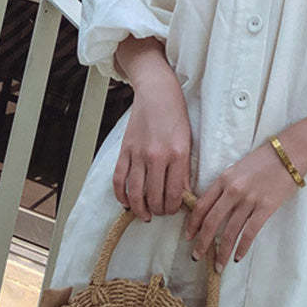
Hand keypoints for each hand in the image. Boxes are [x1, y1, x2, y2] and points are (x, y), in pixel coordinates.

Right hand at [113, 74, 192, 221]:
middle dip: (158, 210)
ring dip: (140, 209)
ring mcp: (138, 154)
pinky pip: (119, 179)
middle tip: (160, 212)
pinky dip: (121, 195)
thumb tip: (182, 196)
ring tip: (144, 214)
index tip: (173, 210)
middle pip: (154, 197)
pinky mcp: (124, 150)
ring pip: (135, 193)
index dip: (173, 208)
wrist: (157, 93)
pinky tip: (126, 202)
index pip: (174, 194)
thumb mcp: (187, 142)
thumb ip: (184, 170)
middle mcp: (157, 156)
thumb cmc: (176, 116)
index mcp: (177, 154)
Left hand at [185, 141, 301, 271]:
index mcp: (224, 178)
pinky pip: (249, 233)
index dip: (192, 224)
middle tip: (196, 256)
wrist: (290, 152)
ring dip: (222, 252)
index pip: (202, 205)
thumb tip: (214, 207)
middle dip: (202, 242)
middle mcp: (233, 190)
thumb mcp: (238, 168)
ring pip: (229, 232)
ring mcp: (249, 199)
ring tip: (218, 266)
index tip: (188, 236)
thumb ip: (226, 185)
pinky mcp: (266, 207)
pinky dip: (242, 247)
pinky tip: (238, 257)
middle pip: (211, 221)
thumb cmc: (264, 159)